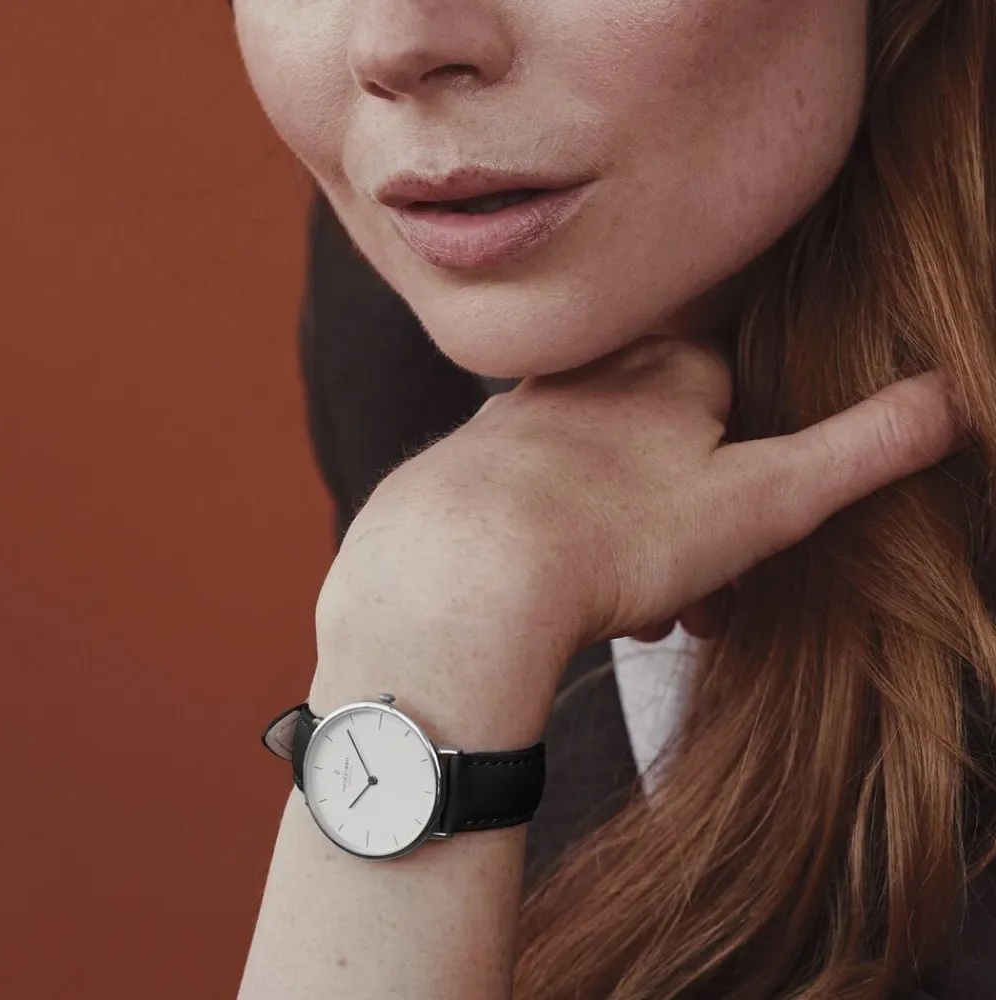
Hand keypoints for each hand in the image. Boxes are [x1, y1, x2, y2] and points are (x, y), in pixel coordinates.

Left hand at [324, 335, 964, 697]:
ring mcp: (523, 415)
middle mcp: (593, 375)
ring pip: (605, 477)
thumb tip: (956, 396)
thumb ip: (864, 447)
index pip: (736, 396)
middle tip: (700, 599)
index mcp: (668, 369)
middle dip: (692, 524)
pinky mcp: (472, 464)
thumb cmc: (619, 533)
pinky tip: (568, 594)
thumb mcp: (768, 498)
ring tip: (639, 610)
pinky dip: (567, 543)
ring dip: (633, 543)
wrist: (467, 569)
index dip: (754, 473)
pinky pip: (540, 500)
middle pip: (667, 444)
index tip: (748, 530)